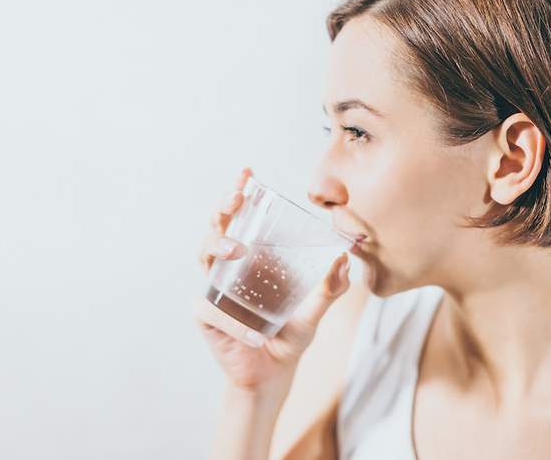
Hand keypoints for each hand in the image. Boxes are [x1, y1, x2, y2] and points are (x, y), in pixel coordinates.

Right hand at [193, 167, 351, 397]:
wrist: (272, 377)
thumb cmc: (288, 339)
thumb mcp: (314, 312)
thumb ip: (329, 289)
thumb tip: (345, 260)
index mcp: (252, 260)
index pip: (242, 220)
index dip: (239, 194)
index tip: (247, 173)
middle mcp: (229, 270)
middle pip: (217, 229)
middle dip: (223, 209)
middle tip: (236, 199)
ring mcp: (214, 291)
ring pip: (205, 257)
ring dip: (218, 246)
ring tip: (237, 249)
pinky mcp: (206, 317)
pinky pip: (213, 311)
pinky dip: (234, 322)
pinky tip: (254, 333)